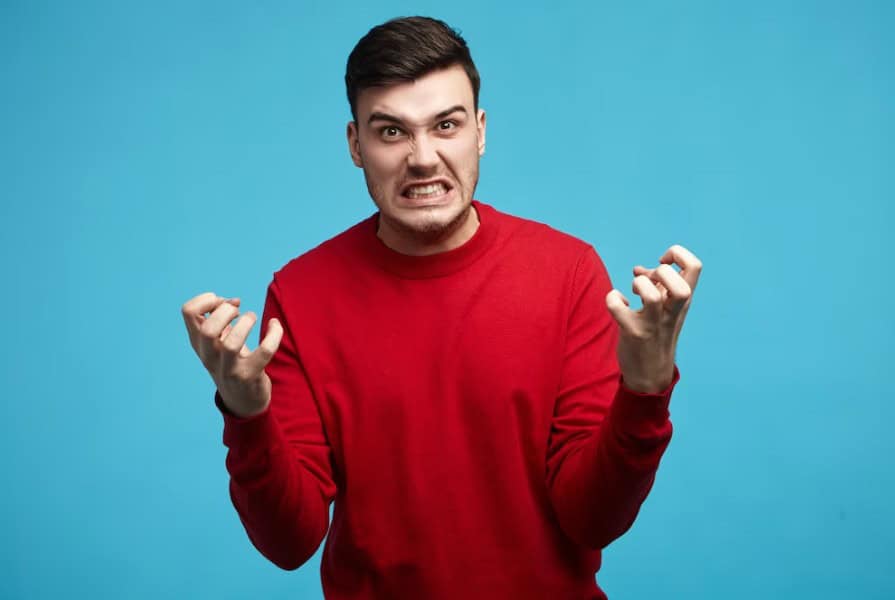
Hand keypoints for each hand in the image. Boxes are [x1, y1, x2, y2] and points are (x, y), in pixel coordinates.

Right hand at [181, 292, 283, 416]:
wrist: (243, 401)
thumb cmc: (231, 364)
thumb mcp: (218, 341)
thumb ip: (219, 320)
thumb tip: (232, 301)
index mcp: (199, 343)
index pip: (187, 312)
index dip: (207, 300)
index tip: (223, 302)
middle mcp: (209, 356)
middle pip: (207, 329)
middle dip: (225, 312)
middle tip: (238, 311)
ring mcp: (229, 369)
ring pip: (231, 344)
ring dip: (246, 324)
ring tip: (252, 318)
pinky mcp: (250, 376)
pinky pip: (264, 352)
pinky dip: (274, 334)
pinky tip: (275, 325)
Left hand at [605, 245, 701, 393]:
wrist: (650, 374)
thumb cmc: (656, 335)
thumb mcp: (666, 308)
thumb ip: (657, 286)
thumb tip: (639, 269)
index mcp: (682, 301)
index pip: (695, 266)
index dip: (678, 254)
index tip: (662, 261)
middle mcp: (672, 311)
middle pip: (680, 285)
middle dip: (662, 272)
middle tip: (649, 280)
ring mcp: (653, 323)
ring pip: (652, 297)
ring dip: (640, 285)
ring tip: (634, 291)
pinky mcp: (634, 333)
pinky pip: (618, 308)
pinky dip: (613, 299)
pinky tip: (617, 303)